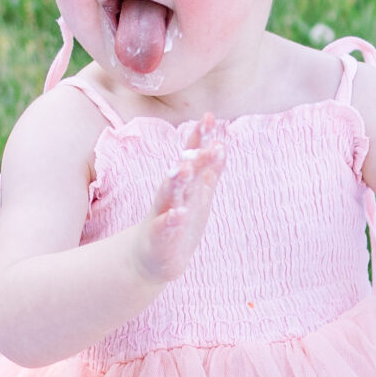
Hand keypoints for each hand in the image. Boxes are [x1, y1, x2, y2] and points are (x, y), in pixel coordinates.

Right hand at [136, 115, 227, 283]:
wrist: (153, 259)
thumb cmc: (179, 223)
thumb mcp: (199, 196)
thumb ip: (210, 172)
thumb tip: (221, 144)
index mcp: (184, 185)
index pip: (191, 157)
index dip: (199, 138)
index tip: (208, 117)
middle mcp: (173, 195)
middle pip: (182, 171)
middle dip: (191, 153)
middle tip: (200, 134)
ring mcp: (164, 214)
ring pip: (169, 194)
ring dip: (176, 181)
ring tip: (184, 168)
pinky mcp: (160, 237)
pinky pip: (164, 226)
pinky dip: (171, 220)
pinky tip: (177, 214)